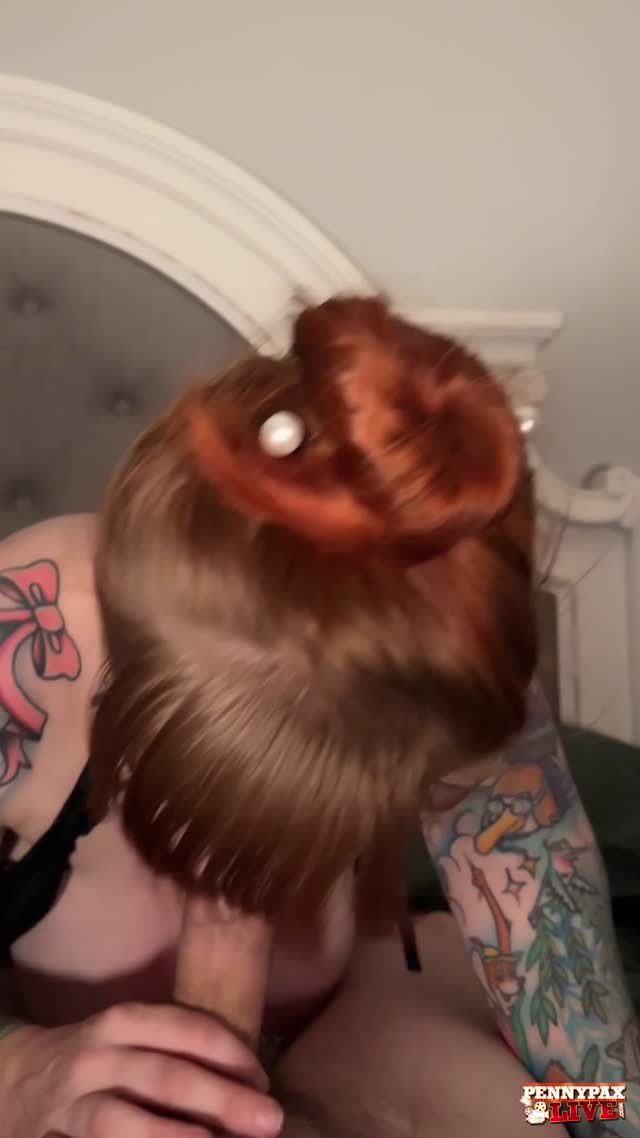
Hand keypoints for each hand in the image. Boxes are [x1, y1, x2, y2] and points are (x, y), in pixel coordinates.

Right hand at [1, 1001, 282, 1136]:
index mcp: (124, 1022)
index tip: (264, 1080)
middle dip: (220, 1098)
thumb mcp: (130, 1036)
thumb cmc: (98, 1059)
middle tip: (269, 1118)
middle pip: (164, 1077)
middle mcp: (98, 1058)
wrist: (14, 1076)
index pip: (185, 1029)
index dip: (230, 1055)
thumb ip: (176, 1048)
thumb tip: (251, 1081)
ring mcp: (72, 1104)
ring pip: (121, 1123)